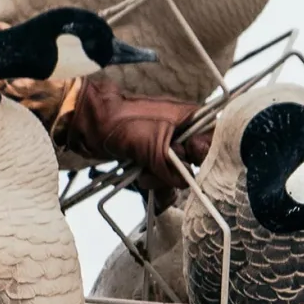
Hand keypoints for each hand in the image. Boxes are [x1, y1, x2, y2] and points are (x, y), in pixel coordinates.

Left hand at [64, 77, 207, 196]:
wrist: (90, 123)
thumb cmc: (121, 122)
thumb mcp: (154, 144)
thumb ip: (175, 165)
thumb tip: (184, 181)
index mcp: (191, 119)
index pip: (213, 142)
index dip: (203, 156)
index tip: (188, 161)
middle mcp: (183, 133)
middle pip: (195, 164)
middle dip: (177, 174)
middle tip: (156, 172)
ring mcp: (167, 146)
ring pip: (177, 175)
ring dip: (161, 182)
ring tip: (142, 176)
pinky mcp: (152, 158)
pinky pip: (162, 178)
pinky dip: (153, 184)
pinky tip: (140, 181)